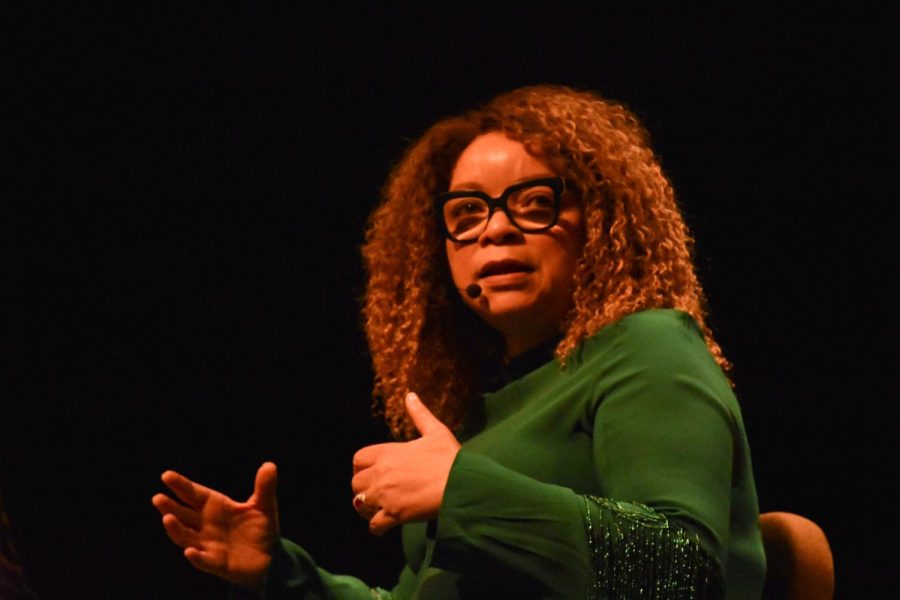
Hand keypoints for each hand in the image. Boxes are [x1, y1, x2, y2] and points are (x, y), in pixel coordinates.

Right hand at [151, 462, 278, 594]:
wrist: (269, 557)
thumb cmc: (260, 528)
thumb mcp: (264, 505)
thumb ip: (264, 487)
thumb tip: (270, 465)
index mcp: (215, 507)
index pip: (194, 494)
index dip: (181, 485)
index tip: (166, 475)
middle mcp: (206, 525)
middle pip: (183, 515)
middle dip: (170, 507)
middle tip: (158, 498)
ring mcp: (209, 545)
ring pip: (186, 537)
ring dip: (176, 529)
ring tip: (166, 519)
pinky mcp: (218, 563)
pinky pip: (204, 560)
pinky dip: (197, 556)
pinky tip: (190, 552)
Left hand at [351, 392, 460, 535]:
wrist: (461, 484)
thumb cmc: (449, 458)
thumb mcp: (435, 431)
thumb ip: (419, 414)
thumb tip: (410, 395)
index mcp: (388, 452)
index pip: (358, 459)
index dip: (362, 467)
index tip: (371, 472)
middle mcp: (381, 473)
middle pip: (355, 483)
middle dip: (363, 488)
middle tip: (376, 492)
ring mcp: (385, 495)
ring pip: (360, 504)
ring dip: (367, 507)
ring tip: (378, 509)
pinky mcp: (394, 515)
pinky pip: (374, 525)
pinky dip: (377, 527)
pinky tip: (385, 526)